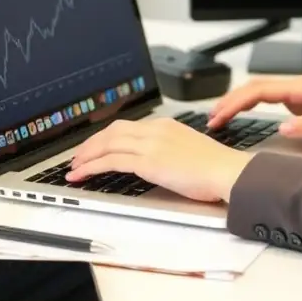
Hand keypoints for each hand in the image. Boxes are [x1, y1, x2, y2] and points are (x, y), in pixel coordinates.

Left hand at [66, 117, 250, 202]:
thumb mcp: (189, 150)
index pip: (127, 127)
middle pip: (112, 131)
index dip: (106, 136)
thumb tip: (156, 161)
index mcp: (165, 125)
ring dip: (86, 156)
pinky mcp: (147, 161)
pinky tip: (81, 174)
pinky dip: (92, 166)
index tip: (96, 146)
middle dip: (91, 144)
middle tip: (78, 156)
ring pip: (107, 144)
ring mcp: (150, 144)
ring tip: (74, 167)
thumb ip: (169, 150)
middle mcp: (155, 130)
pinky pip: (111, 160)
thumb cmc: (215, 167)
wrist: (226, 171)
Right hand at [208, 76, 301, 137]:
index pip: (259, 90)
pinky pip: (265, 101)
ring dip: (236, 103)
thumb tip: (282, 127)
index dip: (236, 102)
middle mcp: (295, 87)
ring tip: (219, 118)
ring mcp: (296, 95)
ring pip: (257, 93)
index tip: (221, 115)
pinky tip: (240, 115)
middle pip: (253, 88)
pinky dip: (248, 107)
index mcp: (301, 87)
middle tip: (211, 119)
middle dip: (229, 101)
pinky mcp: (298, 104)